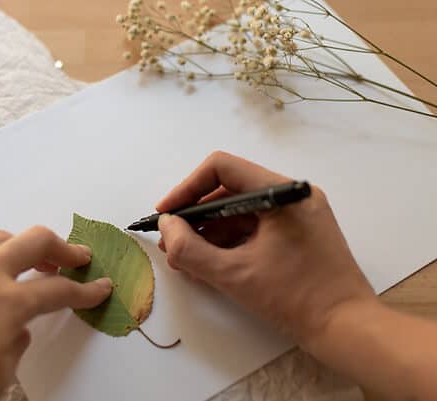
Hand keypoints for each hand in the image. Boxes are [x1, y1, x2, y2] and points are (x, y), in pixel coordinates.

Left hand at [0, 227, 110, 400]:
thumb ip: (12, 350)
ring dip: (20, 246)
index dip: (87, 290)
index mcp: (9, 304)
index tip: (102, 286)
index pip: (61, 292)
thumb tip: (18, 333)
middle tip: (76, 256)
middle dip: (63, 247)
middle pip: (36, 242)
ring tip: (26, 259)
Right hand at [156, 151, 376, 344]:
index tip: (166, 215)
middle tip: (170, 242)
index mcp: (282, 193)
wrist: (347, 329)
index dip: (187, 189)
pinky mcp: (296, 234)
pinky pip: (253, 228)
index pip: (222, 169)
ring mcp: (295, 215)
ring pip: (239, 212)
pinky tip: (206, 263)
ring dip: (208, 232)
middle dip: (194, 217)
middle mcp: (290, 195)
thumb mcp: (233, 275)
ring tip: (182, 259)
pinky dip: (227, 243)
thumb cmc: (295, 299)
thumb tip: (166, 226)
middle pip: (229, 190)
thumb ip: (190, 249)